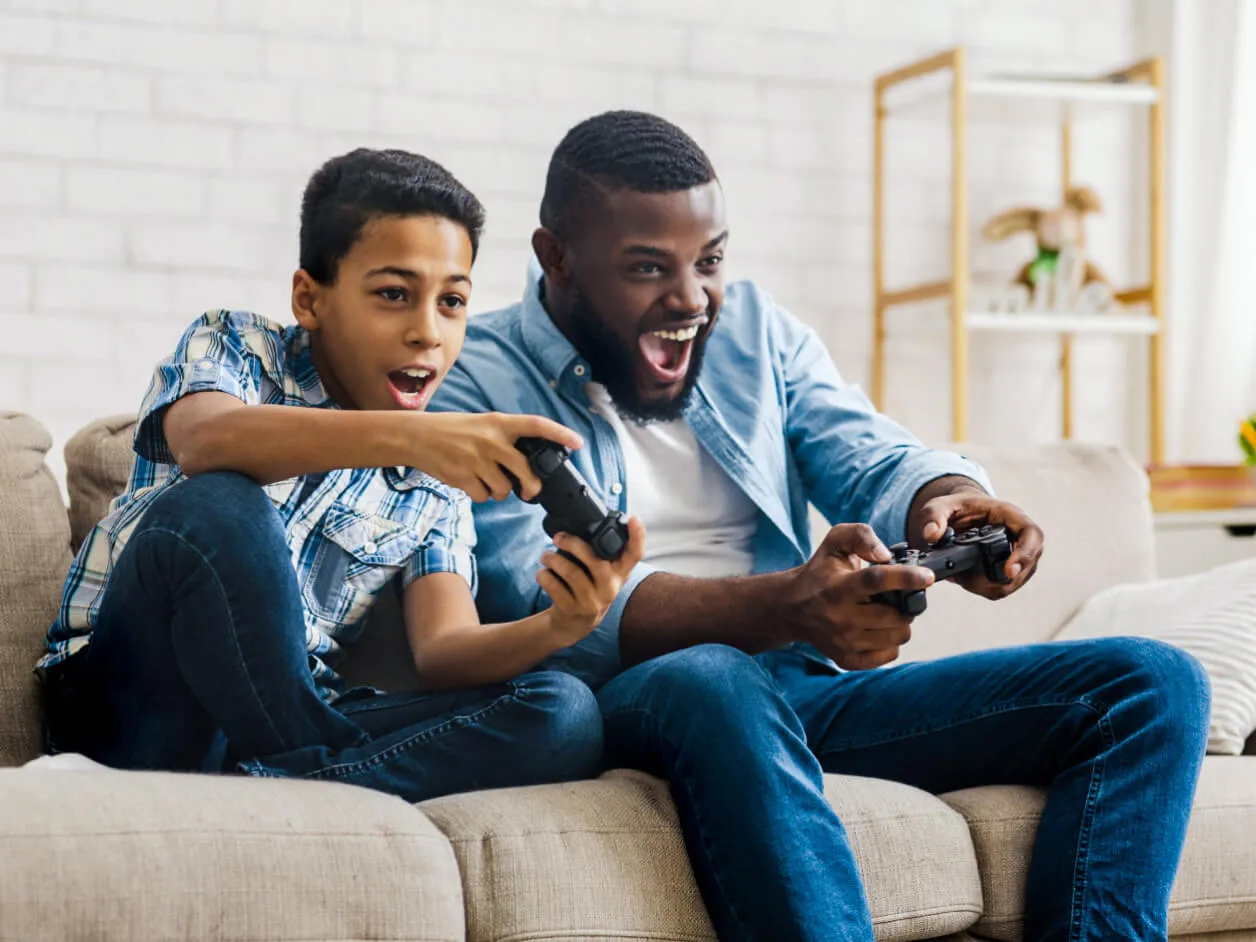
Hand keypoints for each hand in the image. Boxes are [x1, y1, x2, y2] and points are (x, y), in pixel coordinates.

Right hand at [409, 412, 582, 501]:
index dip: (560, 434)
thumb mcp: (482, 424)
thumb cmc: (452, 430)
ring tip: (487, 480)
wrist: (416, 436)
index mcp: (499, 423)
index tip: (578, 442)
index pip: (536, 425)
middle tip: (530, 491)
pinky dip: (480, 495)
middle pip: (525, 470)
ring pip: (504, 488)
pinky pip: (483, 496)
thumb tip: (527, 463)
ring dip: (499, 491)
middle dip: (532, 486)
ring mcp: (477, 459)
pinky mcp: (463, 476)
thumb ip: (505, 438)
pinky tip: (471, 483)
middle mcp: (491, 440)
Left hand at [538, 518, 646, 644]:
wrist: (576, 623)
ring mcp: (591, 601)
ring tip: (545, 555)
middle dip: (573, 544)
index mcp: (620, 573)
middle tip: (558, 537)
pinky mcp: (572, 609)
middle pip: (595, 561)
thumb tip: (588, 523)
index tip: (635, 519)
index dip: (638, 537)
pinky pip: (554, 587)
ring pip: (571, 573)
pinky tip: (543, 572)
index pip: (635, 554)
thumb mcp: (604, 574)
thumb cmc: (590, 588)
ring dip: (553, 559)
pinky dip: (544, 576)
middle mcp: (610, 588)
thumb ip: (602, 553)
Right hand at [785, 524, 934, 669]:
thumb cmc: (820, 572)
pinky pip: (889, 654)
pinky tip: (877, 629)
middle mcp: (840, 617)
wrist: (792, 608)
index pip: (877, 581)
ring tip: (886, 612)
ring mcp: (844, 642)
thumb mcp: (835, 542)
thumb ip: (860, 536)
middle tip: (897, 597)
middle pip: (896, 616)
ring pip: (897, 636)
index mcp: (839, 586)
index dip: (906, 578)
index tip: (928, 577)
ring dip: (900, 623)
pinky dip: (891, 641)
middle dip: (906, 605)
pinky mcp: (847, 659)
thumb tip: (885, 555)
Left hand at [915, 493, 1043, 598]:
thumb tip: (931, 535)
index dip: (1025, 554)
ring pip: (1016, 580)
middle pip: (1028, 563)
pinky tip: (967, 581)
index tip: (1008, 571)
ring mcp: (1016, 553)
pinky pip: (1004, 586)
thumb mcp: (938, 506)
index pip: (1031, 534)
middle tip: (972, 581)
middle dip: (1003, 579)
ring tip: (964, 578)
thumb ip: (933, 516)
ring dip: (991, 586)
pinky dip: (986, 588)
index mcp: (1008, 515)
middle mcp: (1017, 535)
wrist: (957, 514)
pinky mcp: (1007, 568)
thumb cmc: (954, 507)